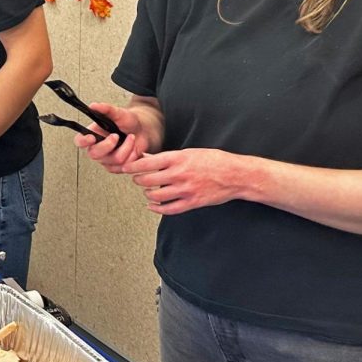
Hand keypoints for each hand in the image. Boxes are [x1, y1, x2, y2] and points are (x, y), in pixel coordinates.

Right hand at [72, 102, 150, 173]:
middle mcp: (97, 148)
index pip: (80, 141)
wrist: (143, 130)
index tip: (91, 137)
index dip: (83, 141)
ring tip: (131, 138)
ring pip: (113, 161)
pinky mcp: (117, 166)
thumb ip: (106, 109)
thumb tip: (93, 106)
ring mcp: (106, 159)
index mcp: (92, 134)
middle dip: (108, 145)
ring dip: (126, 148)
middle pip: (94, 154)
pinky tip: (133, 147)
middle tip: (117, 135)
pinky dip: (131, 156)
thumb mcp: (118, 113)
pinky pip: (123, 166)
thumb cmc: (128, 121)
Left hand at [123, 148, 252, 214]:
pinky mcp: (192, 202)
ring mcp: (186, 190)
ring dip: (148, 194)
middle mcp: (180, 174)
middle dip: (138, 180)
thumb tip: (147, 157)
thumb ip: (168, 157)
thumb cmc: (213, 160)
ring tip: (147, 191)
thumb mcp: (190, 152)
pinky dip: (157, 209)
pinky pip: (169, 209)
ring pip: (156, 196)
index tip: (125, 167)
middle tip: (136, 179)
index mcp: (178, 158)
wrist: (236, 175)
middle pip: (148, 180)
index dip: (133, 166)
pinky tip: (152, 206)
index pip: (147, 163)